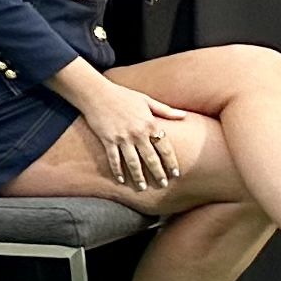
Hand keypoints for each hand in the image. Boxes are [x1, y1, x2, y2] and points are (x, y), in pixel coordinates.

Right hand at [71, 78, 192, 194]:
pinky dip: (117, 170)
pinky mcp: (107, 140)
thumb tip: (184, 116)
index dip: (171, 162)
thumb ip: (165, 110)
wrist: (96, 92)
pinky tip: (121, 180)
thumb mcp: (146, 100)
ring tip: (143, 187)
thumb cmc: (122, 95)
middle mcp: (137, 133)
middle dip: (158, 173)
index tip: (176, 173)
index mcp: (149, 124)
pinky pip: (114, 159)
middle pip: (151, 158)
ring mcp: (122, 138)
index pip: (164, 148)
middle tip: (163, 184)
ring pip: (133, 162)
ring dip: (139, 176)